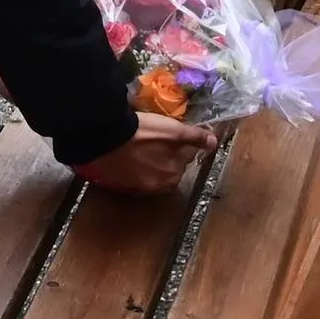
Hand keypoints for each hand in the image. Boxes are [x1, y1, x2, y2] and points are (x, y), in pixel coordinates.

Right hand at [75, 112, 216, 195]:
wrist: (105, 136)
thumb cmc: (145, 133)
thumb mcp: (174, 131)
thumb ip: (195, 137)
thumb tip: (214, 143)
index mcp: (172, 177)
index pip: (185, 159)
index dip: (181, 142)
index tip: (173, 131)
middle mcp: (155, 187)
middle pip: (167, 166)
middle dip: (166, 153)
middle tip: (158, 135)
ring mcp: (134, 186)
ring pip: (149, 170)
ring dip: (149, 159)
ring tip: (142, 141)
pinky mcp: (116, 180)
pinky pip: (131, 172)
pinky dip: (133, 163)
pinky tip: (128, 150)